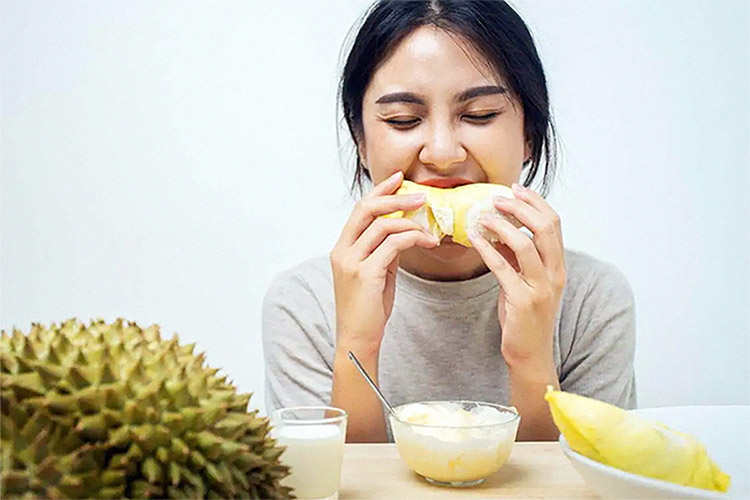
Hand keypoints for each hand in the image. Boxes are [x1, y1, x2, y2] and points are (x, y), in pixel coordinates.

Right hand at [330, 171, 439, 355]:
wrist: (358, 339)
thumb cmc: (368, 309)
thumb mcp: (375, 273)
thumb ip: (383, 251)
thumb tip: (402, 232)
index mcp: (342, 248)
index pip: (360, 210)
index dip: (379, 191)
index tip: (398, 179)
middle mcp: (343, 251)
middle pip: (366, 209)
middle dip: (395, 198)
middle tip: (421, 195)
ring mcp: (352, 262)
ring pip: (383, 226)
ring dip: (411, 222)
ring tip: (431, 228)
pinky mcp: (366, 274)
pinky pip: (393, 245)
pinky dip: (413, 238)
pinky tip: (426, 242)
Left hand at [469, 183, 565, 369]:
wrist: (529, 354)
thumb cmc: (525, 317)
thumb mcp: (524, 281)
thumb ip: (516, 257)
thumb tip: (499, 229)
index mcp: (558, 266)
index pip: (554, 223)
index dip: (536, 202)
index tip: (516, 189)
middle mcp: (555, 274)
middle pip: (545, 228)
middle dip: (521, 207)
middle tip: (498, 198)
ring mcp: (541, 288)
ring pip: (526, 245)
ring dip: (503, 225)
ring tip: (484, 215)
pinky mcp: (523, 301)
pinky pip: (502, 267)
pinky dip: (487, 248)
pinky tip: (475, 238)